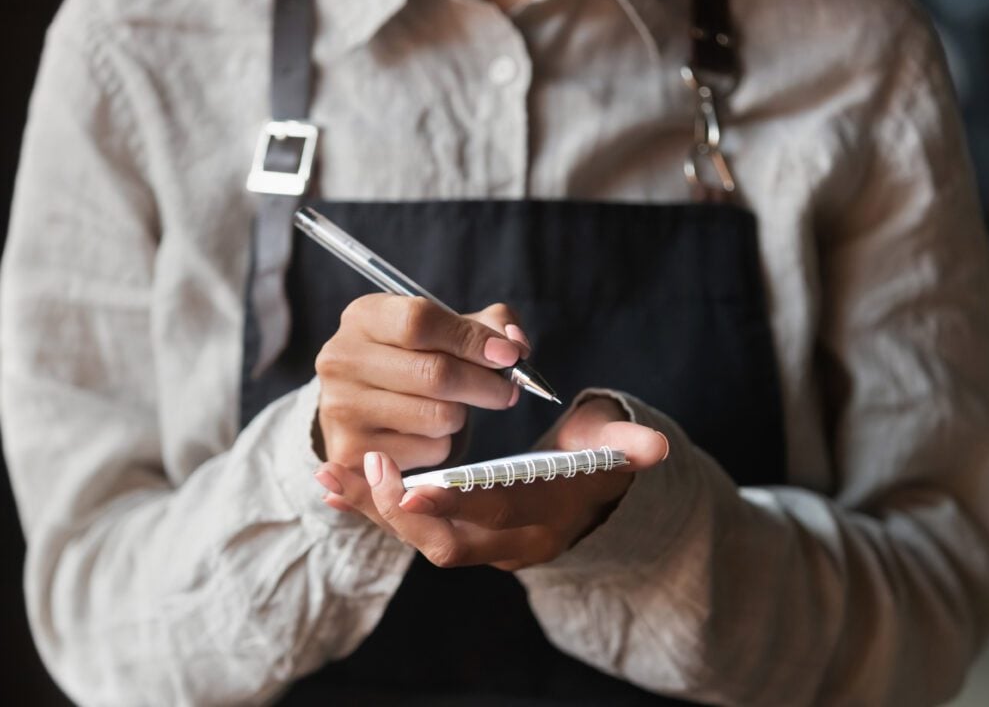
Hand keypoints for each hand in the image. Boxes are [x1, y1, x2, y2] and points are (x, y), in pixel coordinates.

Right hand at [314, 295, 527, 501]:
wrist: (360, 408)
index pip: (421, 321)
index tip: (509, 355)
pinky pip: (429, 451)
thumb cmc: (412, 361)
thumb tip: (516, 347)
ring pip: (438, 416)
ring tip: (450, 408)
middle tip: (508, 391)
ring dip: (460, 416)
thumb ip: (489, 326)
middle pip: (436, 373)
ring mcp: (341, 407)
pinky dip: (443, 444)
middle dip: (486, 385)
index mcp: (364, 317)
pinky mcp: (351, 452)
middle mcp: (342, 358)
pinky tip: (425, 433)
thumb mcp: (443, 330)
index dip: (472, 339)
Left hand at [315, 397, 669, 570]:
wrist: (578, 500)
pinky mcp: (450, 535)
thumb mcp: (609, 452)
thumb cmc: (589, 464)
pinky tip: (330, 486)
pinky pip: (404, 529)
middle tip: (364, 468)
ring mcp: (476, 546)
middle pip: (444, 543)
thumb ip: (628, 448)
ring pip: (414, 539)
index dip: (455, 507)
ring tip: (326, 475)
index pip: (494, 518)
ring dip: (369, 510)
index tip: (412, 491)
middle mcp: (505, 546)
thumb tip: (656, 449)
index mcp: (542, 522)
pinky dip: (367, 509)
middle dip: (397, 514)